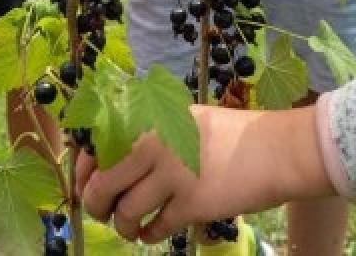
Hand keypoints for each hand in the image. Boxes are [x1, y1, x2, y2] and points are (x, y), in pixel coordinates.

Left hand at [76, 104, 331, 243]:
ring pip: (125, 213)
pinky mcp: (191, 204)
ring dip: (123, 226)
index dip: (81, 173)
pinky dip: (149, 236)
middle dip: (96, 206)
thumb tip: (101, 163)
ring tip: (131, 227)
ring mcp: (171, 175)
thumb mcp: (180, 121)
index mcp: (148, 120)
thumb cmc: (228, 134)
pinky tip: (154, 232)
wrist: (275, 150)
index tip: (84, 187)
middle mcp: (153, 144)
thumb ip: (145, 136)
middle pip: (101, 185)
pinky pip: (155, 229)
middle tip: (104, 212)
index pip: (94, 148)